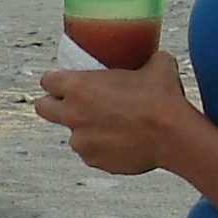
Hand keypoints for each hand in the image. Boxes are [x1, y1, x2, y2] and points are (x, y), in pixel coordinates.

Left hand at [32, 48, 195, 176]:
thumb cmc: (163, 97)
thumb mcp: (156, 64)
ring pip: (72, 133)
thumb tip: (155, 56)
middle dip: (53, 105)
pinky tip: (121, 142)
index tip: (66, 82)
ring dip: (84, 129)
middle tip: (74, 104)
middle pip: (43, 108)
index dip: (56, 80)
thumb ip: (145, 59)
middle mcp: (72, 114)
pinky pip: (90, 152)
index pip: (47, 80)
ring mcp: (80, 141)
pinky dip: (101, 148)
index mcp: (78, 86)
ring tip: (110, 126)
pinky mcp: (93, 160)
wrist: (174, 136)